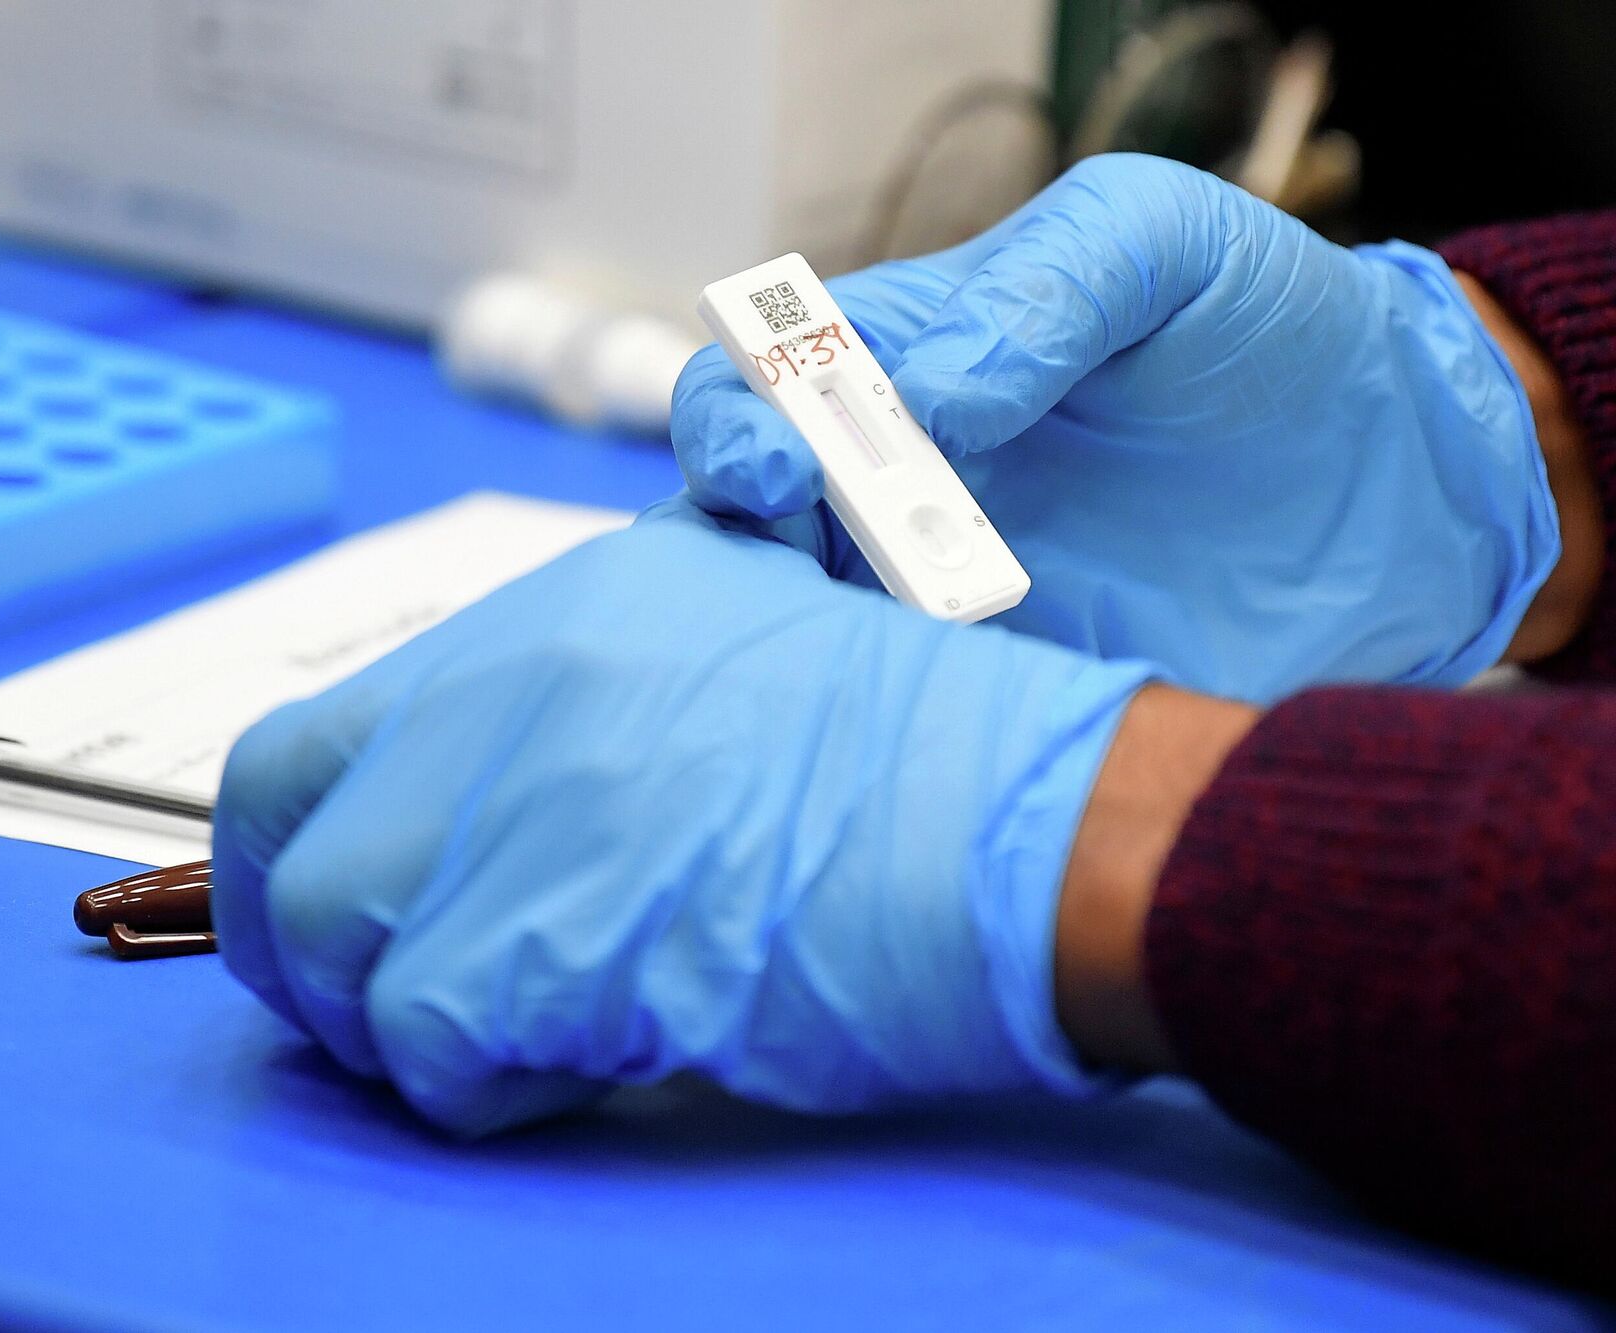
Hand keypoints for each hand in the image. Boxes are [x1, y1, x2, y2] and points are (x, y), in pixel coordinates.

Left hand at [211, 499, 1156, 1135]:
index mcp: (552, 616)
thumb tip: (456, 839)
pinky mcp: (555, 931)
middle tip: (380, 1013)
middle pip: (289, 833)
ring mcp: (527, 800)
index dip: (298, 850)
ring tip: (513, 1048)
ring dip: (402, 1028)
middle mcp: (513, 685)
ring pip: (341, 947)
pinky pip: (429, 1044)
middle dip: (303, 945)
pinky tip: (575, 1073)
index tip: (335, 923)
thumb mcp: (726, 670)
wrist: (1041, 832)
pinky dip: (479, 1087)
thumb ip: (571, 729)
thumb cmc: (923, 777)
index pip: (318, 736)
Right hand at [672, 154, 1561, 702]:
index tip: (780, 467)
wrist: (1403, 481)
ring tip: (852, 662)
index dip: (738, 422)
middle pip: (747, 523)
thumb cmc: (1273, 332)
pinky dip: (888, 728)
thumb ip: (1043, 287)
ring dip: (800, 650)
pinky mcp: (1007, 692)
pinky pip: (910, 721)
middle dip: (740, 548)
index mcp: (906, 357)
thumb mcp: (1166, 245)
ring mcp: (943, 596)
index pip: (758, 383)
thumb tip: (925, 395)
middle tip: (811, 566)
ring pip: (805, 636)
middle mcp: (897, 482)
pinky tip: (921, 726)